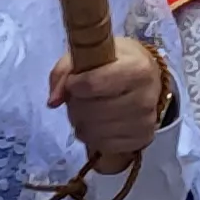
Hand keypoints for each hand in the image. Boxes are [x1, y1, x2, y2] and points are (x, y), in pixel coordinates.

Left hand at [49, 37, 167, 160]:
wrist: (146, 79)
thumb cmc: (115, 63)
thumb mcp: (88, 54)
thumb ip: (64, 72)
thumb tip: (53, 102)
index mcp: (136, 69)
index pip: (92, 85)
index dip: (73, 85)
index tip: (74, 81)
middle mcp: (145, 97)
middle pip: (91, 111)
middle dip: (76, 105)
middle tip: (80, 98)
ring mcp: (145, 121)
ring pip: (94, 131)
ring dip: (82, 123)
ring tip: (89, 110)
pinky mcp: (143, 139)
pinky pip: (103, 145)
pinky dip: (93, 136)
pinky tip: (99, 123)